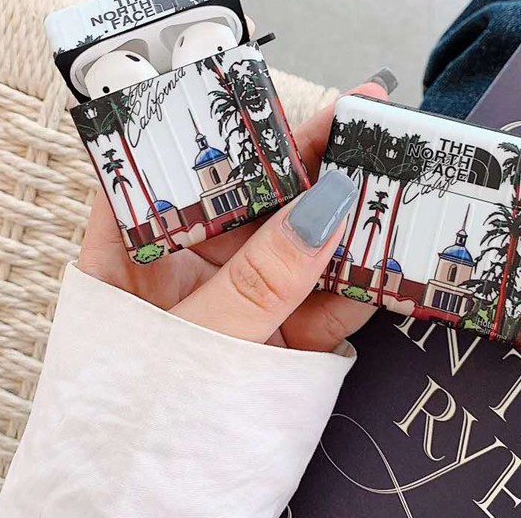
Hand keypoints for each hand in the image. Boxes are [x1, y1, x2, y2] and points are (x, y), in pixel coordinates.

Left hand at [78, 79, 390, 351]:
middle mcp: (184, 267)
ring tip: (390, 178)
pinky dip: (353, 284)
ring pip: (294, 245)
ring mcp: (236, 300)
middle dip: (305, 163)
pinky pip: (318, 299)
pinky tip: (386, 261)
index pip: (166, 165)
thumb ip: (260, 281)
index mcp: (130, 252)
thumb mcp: (195, 345)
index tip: (263, 92)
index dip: (212, 125)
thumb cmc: (133, 429)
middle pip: (248, 198)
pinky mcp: (276, 337)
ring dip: (342, 219)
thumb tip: (325, 208)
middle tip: (358, 120)